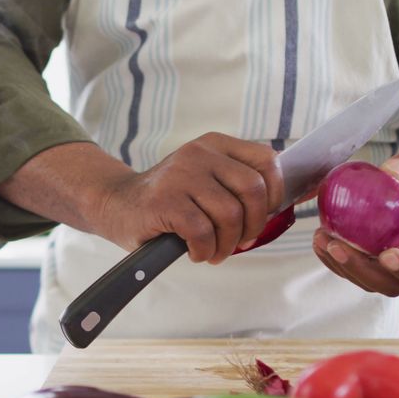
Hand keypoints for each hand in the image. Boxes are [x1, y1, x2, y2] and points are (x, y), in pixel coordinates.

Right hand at [93, 132, 282, 263]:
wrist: (116, 204)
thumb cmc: (169, 200)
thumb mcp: (206, 180)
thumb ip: (237, 185)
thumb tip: (282, 205)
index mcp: (216, 144)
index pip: (267, 161)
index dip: (275, 193)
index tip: (263, 216)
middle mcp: (200, 153)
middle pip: (253, 190)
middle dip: (253, 225)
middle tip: (240, 241)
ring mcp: (180, 175)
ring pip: (230, 214)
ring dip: (227, 244)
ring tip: (213, 252)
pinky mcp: (164, 200)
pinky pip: (202, 232)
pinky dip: (204, 250)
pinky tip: (194, 252)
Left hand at [313, 148, 398, 295]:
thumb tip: (389, 172)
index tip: (387, 255)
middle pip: (393, 284)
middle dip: (363, 270)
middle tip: (338, 247)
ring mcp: (395, 268)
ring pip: (370, 280)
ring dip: (343, 265)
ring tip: (322, 238)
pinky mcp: (374, 262)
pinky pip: (355, 269)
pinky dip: (335, 259)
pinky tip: (320, 238)